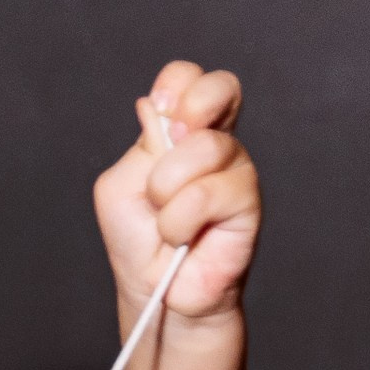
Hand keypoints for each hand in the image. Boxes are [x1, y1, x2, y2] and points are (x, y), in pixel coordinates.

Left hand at [92, 60, 260, 324]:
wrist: (154, 290)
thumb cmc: (137, 240)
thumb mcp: (120, 185)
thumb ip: (140, 147)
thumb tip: (157, 108)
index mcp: (182, 131)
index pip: (191, 79)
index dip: (177, 84)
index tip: (159, 110)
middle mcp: (215, 144)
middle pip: (220, 88)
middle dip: (189, 110)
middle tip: (169, 149)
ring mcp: (236, 171)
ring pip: (204, 147)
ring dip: (167, 189)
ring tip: (165, 221)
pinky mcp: (248, 204)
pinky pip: (209, 192)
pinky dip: (180, 219)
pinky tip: (181, 238)